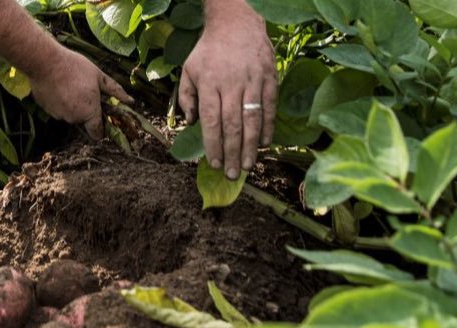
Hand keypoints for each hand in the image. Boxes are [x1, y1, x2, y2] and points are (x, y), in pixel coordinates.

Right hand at [30, 48, 133, 138]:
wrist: (45, 62)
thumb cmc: (74, 67)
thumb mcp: (99, 76)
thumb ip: (115, 91)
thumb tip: (131, 101)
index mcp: (89, 112)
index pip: (97, 133)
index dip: (101, 129)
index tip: (102, 118)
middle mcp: (73, 118)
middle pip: (83, 120)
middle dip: (85, 109)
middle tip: (84, 89)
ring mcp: (58, 115)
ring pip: (69, 114)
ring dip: (71, 104)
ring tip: (70, 84)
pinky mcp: (46, 110)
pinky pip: (57, 108)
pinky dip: (59, 101)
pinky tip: (58, 86)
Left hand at [178, 10, 276, 177]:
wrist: (237, 23)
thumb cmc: (210, 50)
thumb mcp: (189, 69)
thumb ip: (186, 97)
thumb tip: (190, 123)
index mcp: (209, 84)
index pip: (211, 120)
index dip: (213, 144)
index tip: (214, 163)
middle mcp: (231, 84)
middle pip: (232, 125)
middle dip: (232, 153)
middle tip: (232, 174)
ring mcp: (252, 82)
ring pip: (252, 119)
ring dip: (250, 146)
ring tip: (248, 166)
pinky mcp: (269, 79)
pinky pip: (269, 108)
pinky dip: (267, 128)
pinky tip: (263, 144)